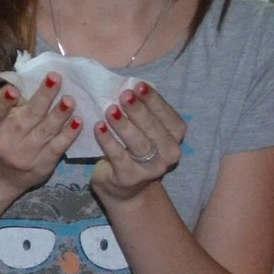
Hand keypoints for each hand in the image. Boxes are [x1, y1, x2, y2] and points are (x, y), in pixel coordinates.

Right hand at [0, 73, 75, 193]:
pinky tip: (78, 121)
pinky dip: (68, 134)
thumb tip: (31, 77)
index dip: (3, 101)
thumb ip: (10, 102)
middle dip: (43, 97)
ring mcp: (24, 155)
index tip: (13, 91)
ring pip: (45, 131)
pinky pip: (57, 147)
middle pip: (28, 117)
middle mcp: (6, 141)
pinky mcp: (41, 166)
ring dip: (60, 114)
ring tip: (70, 100)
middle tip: (56, 78)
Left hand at [91, 80, 185, 201]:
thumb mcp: (143, 130)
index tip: (138, 86)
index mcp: (175, 137)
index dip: (154, 100)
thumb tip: (129, 87)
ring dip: (124, 125)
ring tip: (110, 110)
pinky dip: (108, 141)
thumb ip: (142, 112)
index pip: (169, 116)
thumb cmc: (133, 150)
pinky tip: (98, 128)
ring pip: (138, 144)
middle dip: (138, 110)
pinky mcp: (130, 178)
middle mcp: (169, 154)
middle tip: (123, 95)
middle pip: (154, 129)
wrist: (124, 187)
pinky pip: (118, 156)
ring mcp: (151, 169)